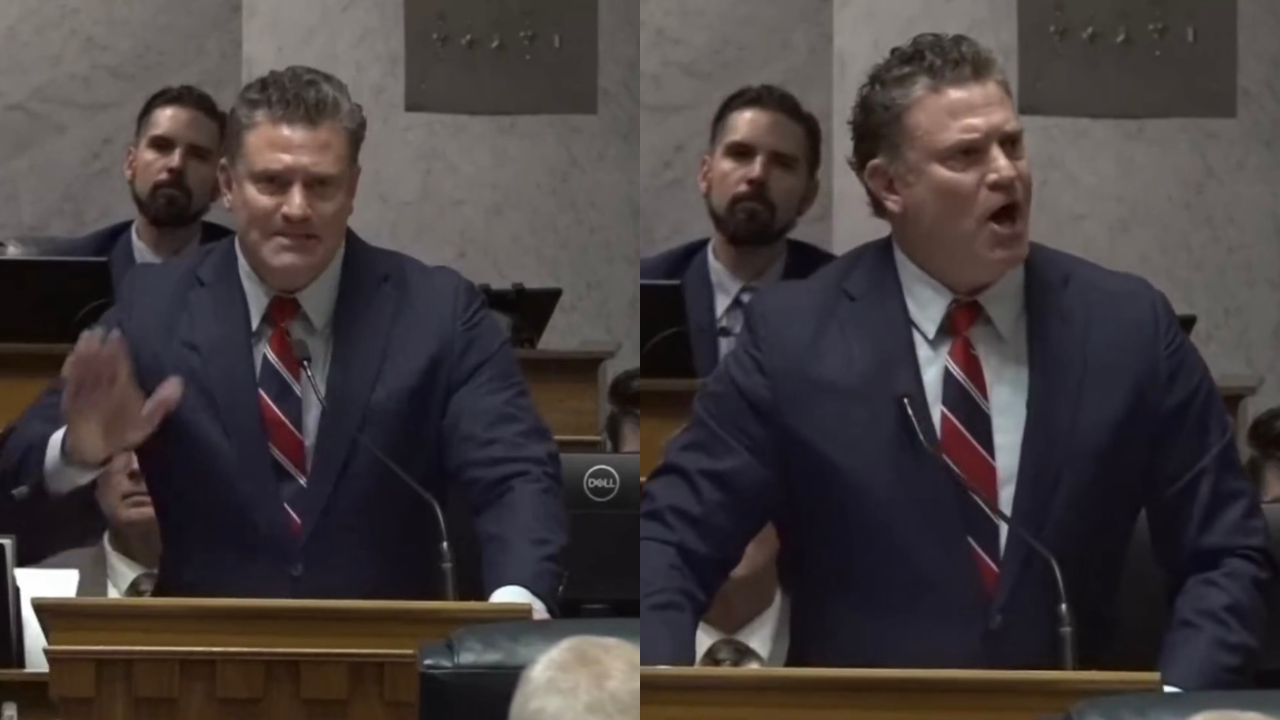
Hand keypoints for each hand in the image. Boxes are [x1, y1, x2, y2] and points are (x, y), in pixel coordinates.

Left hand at [60, 328, 183, 466]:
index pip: (118, 367)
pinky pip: (70, 376)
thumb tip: (179, 381)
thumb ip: (162, 403)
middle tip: (104, 328)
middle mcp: (99, 391)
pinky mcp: (68, 395)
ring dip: (85, 350)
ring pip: (83, 368)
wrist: (90, 451)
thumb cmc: (122, 434)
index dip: (117, 350)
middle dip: (101, 346)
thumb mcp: (148, 423)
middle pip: (99, 364)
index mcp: (119, 395)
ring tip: (90, 333)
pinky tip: (74, 351)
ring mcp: (81, 392)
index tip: (119, 334)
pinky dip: (72, 363)